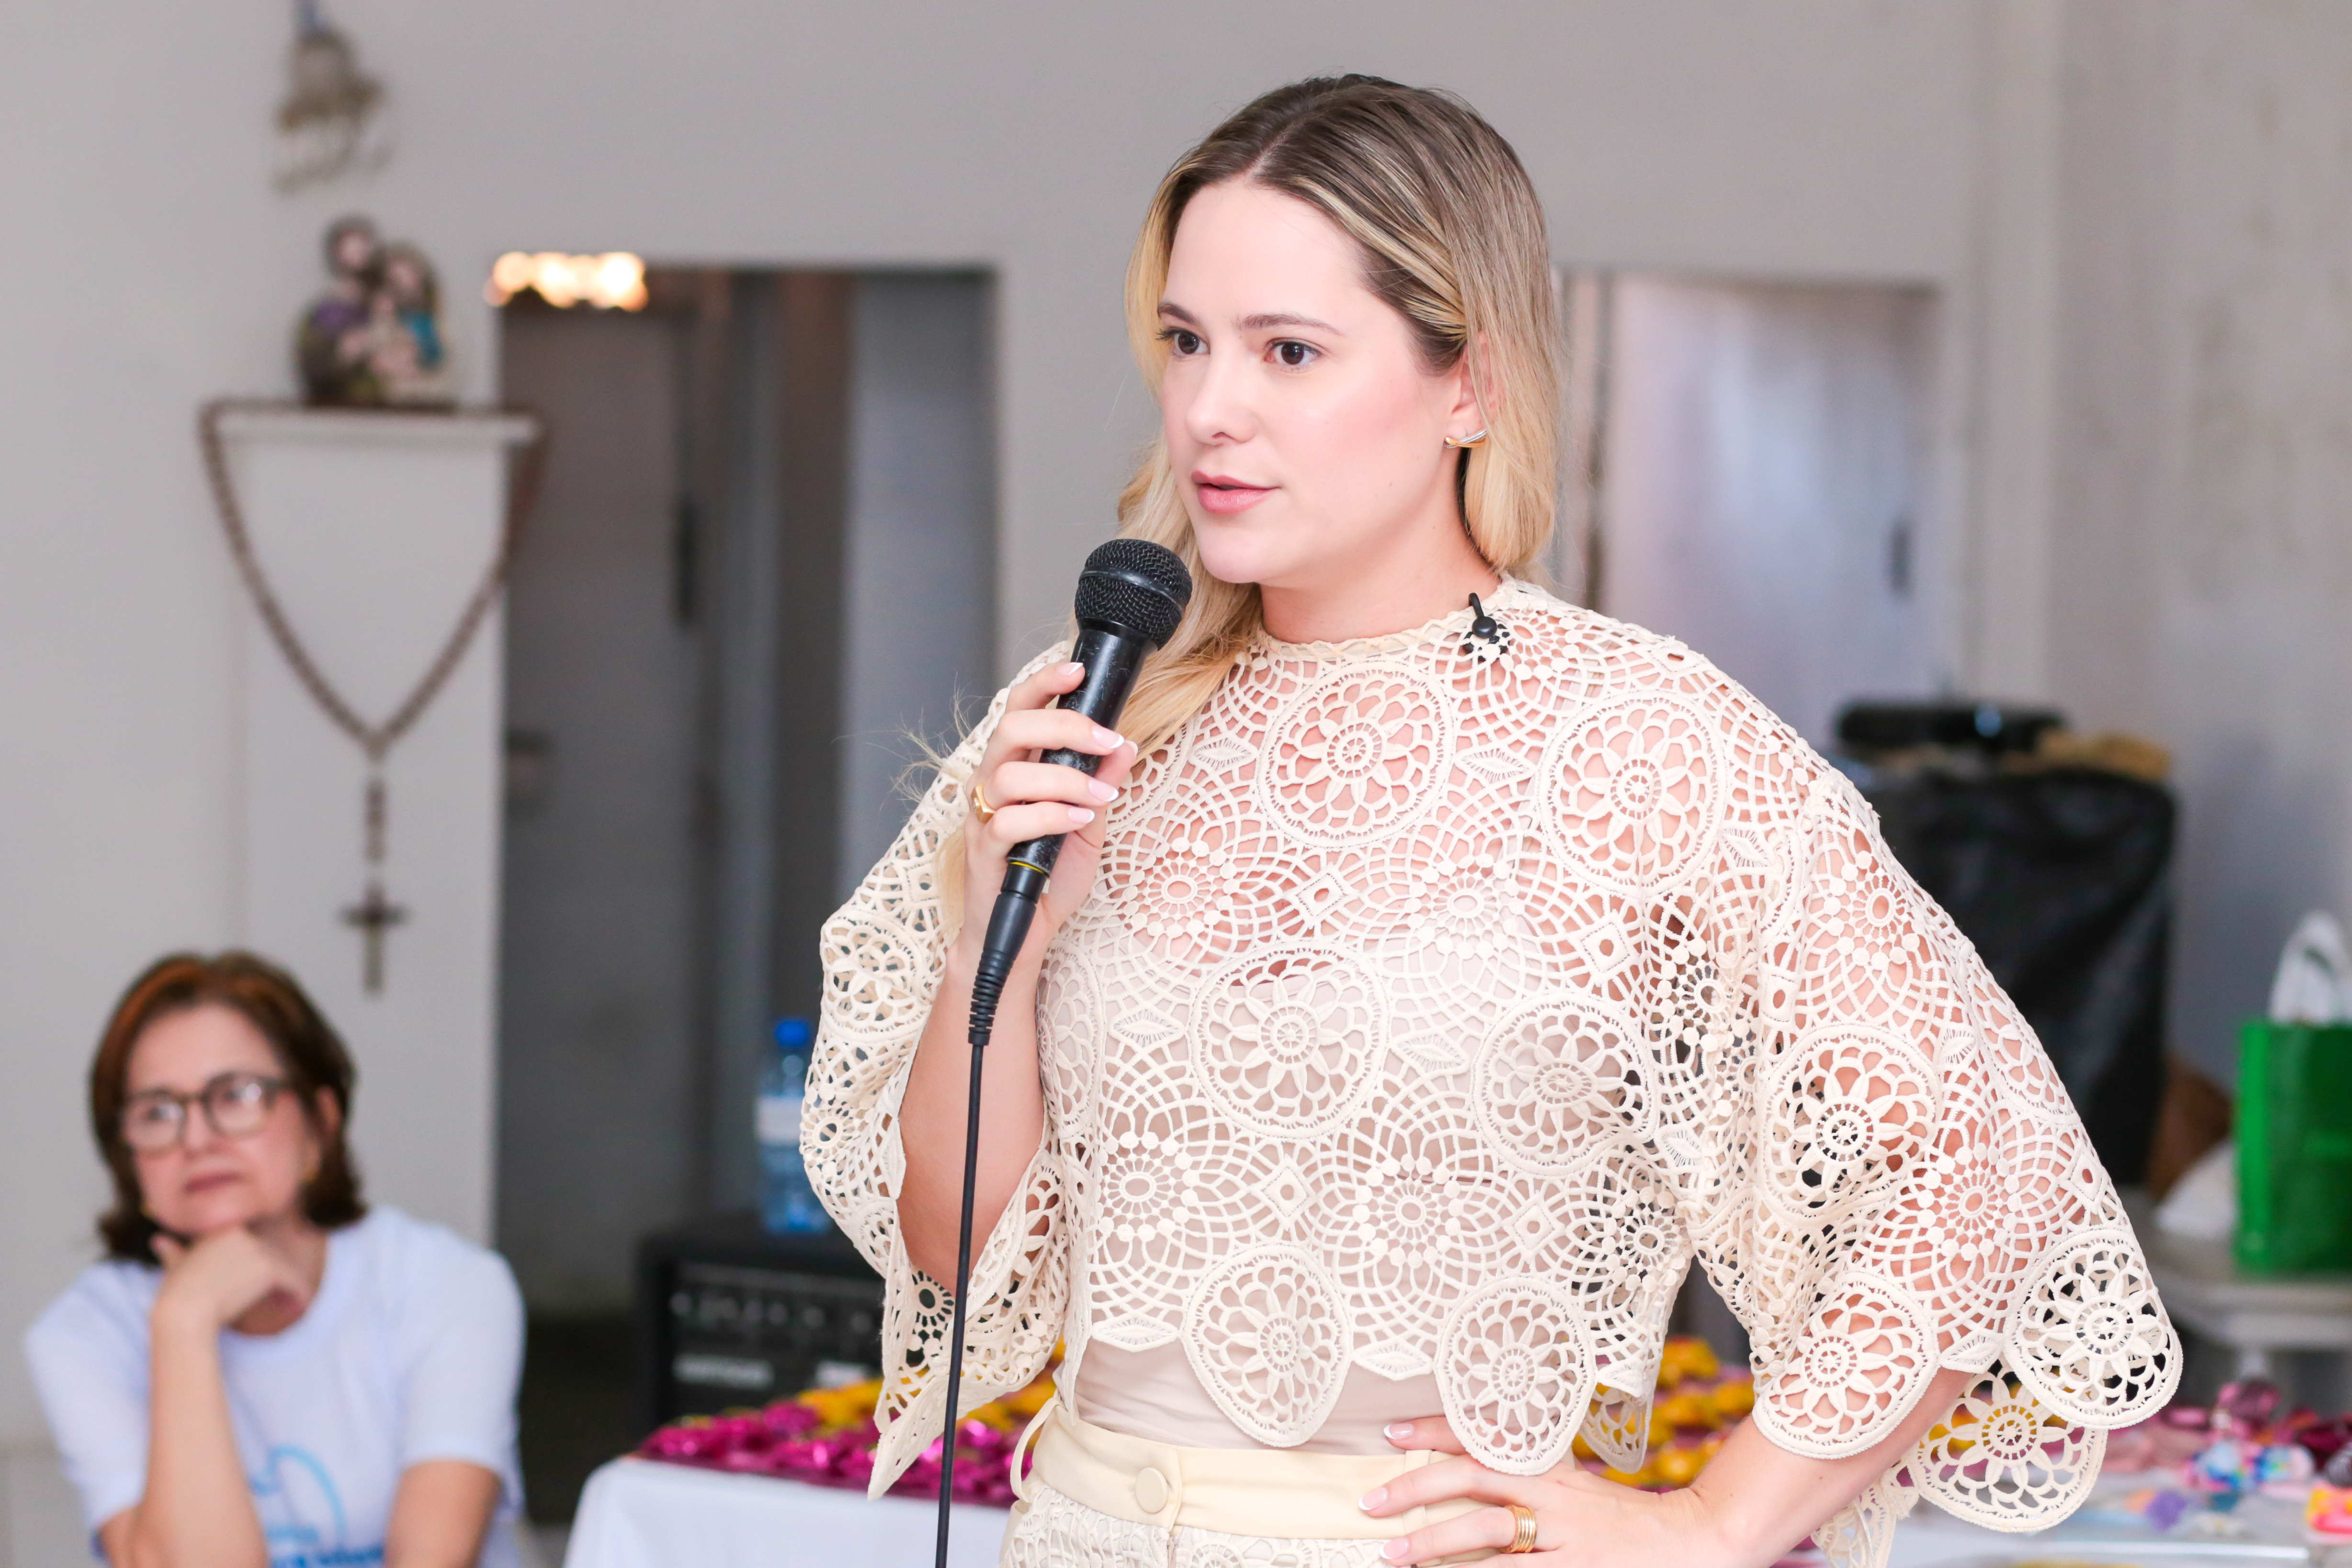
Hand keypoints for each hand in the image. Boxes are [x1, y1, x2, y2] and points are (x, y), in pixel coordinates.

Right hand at [152, 1227, 315, 1334]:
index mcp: (223, 1228)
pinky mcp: (268, 1266)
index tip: (262, 1278)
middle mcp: (243, 1233)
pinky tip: (300, 1304)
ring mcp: (257, 1248)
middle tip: (284, 1289)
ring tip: (294, 1299)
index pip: (251, 1242)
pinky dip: (298, 1291)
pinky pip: (292, 1278)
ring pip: (282, 1265)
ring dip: (290, 1282)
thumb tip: (158, 1240)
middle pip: (269, 1252)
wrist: (183, 1311)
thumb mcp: (174, 1267)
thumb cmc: (175, 1293)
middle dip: (277, 1272)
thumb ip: (173, 1252)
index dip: (259, 1262)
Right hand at [957, 659, 1139, 959]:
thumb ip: (1101, 782)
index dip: (1043, 683)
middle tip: (1105, 739)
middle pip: (1011, 729)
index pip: (1020, 710)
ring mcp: (983, 817)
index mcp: (1016, 769)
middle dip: (1063, 726)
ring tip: (1100, 795)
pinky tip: (1078, 820)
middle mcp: (991, 785)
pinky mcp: (983, 853)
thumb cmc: (1047, 878)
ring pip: (1010, 775)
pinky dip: (1050, 815)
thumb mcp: (1088, 824)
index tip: (1079, 669)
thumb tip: (1126, 742)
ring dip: (1065, 779)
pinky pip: (1010, 823)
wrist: (1021, 935)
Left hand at [1361, 1415, 1710, 1567]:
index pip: (1484, 1439)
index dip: (1435, 1431)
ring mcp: (1563, 1537)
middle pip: (1472, 1481)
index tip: (1391, 1430)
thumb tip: (1474, 1470)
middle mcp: (1552, 1495)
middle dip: (1416, 1489)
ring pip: (1485, 1532)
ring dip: (1433, 1543)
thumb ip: (1530, 1479)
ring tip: (1392, 1554)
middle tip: (1371, 1502)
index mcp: (1550, 1467)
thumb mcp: (1576, 1487)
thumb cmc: (1626, 1517)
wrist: (1694, 1539)